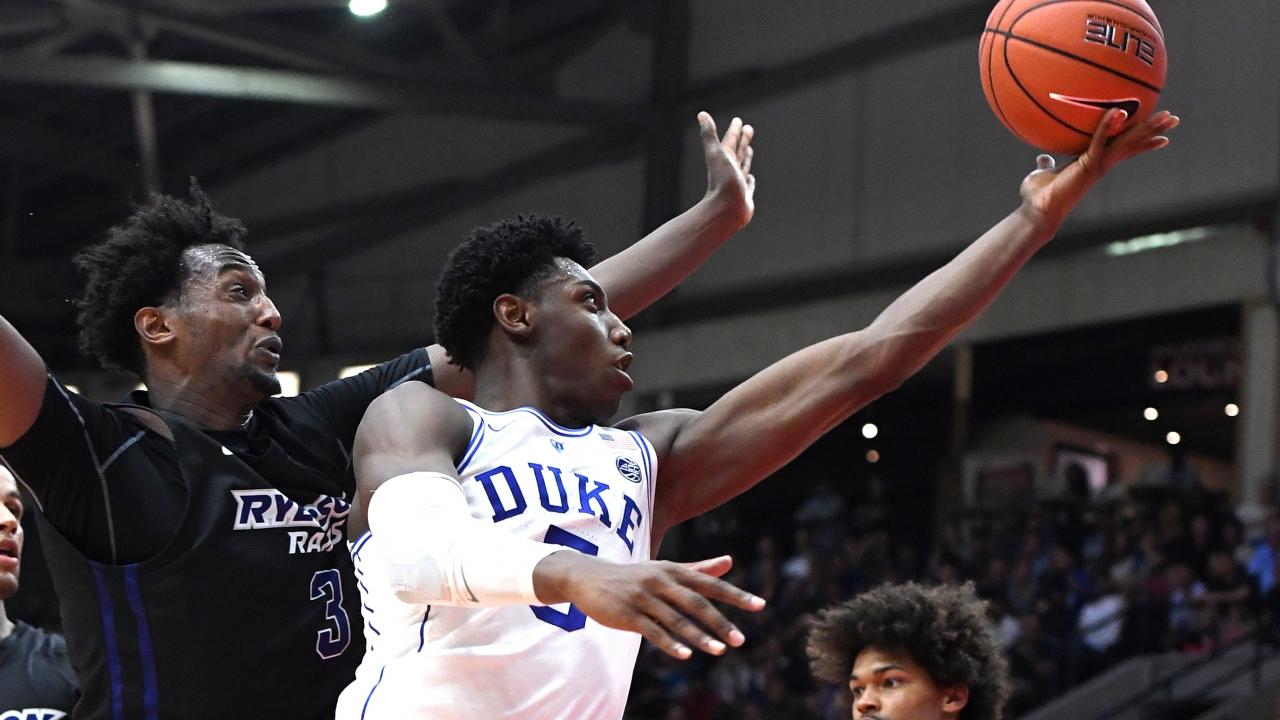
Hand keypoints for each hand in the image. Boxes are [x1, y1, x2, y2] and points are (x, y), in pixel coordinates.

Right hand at [534, 552, 765, 658]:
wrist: (588, 576)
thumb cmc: (634, 575)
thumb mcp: (666, 568)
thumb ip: (699, 567)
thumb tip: (730, 560)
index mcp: (673, 570)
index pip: (710, 583)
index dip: (735, 594)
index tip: (760, 605)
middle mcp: (661, 581)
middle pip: (696, 602)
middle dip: (720, 621)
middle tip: (740, 640)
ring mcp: (644, 598)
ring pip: (676, 619)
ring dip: (699, 637)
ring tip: (720, 651)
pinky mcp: (628, 614)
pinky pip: (652, 631)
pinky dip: (670, 643)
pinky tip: (686, 656)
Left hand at [698, 111, 756, 228]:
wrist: (726, 210)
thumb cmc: (722, 182)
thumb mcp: (716, 154)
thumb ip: (709, 135)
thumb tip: (701, 113)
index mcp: (724, 160)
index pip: (730, 141)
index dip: (734, 130)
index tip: (738, 121)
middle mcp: (730, 170)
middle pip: (737, 151)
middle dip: (742, 140)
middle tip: (748, 128)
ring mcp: (737, 183)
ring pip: (743, 166)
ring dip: (745, 157)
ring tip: (748, 149)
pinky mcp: (744, 196)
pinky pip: (748, 185)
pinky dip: (750, 180)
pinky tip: (750, 178)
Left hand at [1020, 107, 1179, 224]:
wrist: (1037, 211)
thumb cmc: (1040, 195)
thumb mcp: (1044, 173)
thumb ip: (1047, 164)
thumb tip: (1042, 157)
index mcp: (1095, 163)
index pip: (1125, 150)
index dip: (1143, 143)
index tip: (1162, 137)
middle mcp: (1101, 164)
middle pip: (1133, 144)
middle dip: (1154, 131)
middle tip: (1173, 119)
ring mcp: (1097, 165)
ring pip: (1127, 142)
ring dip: (1146, 128)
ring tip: (1165, 116)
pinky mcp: (1088, 165)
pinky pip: (1100, 140)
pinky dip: (1108, 125)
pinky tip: (1117, 110)